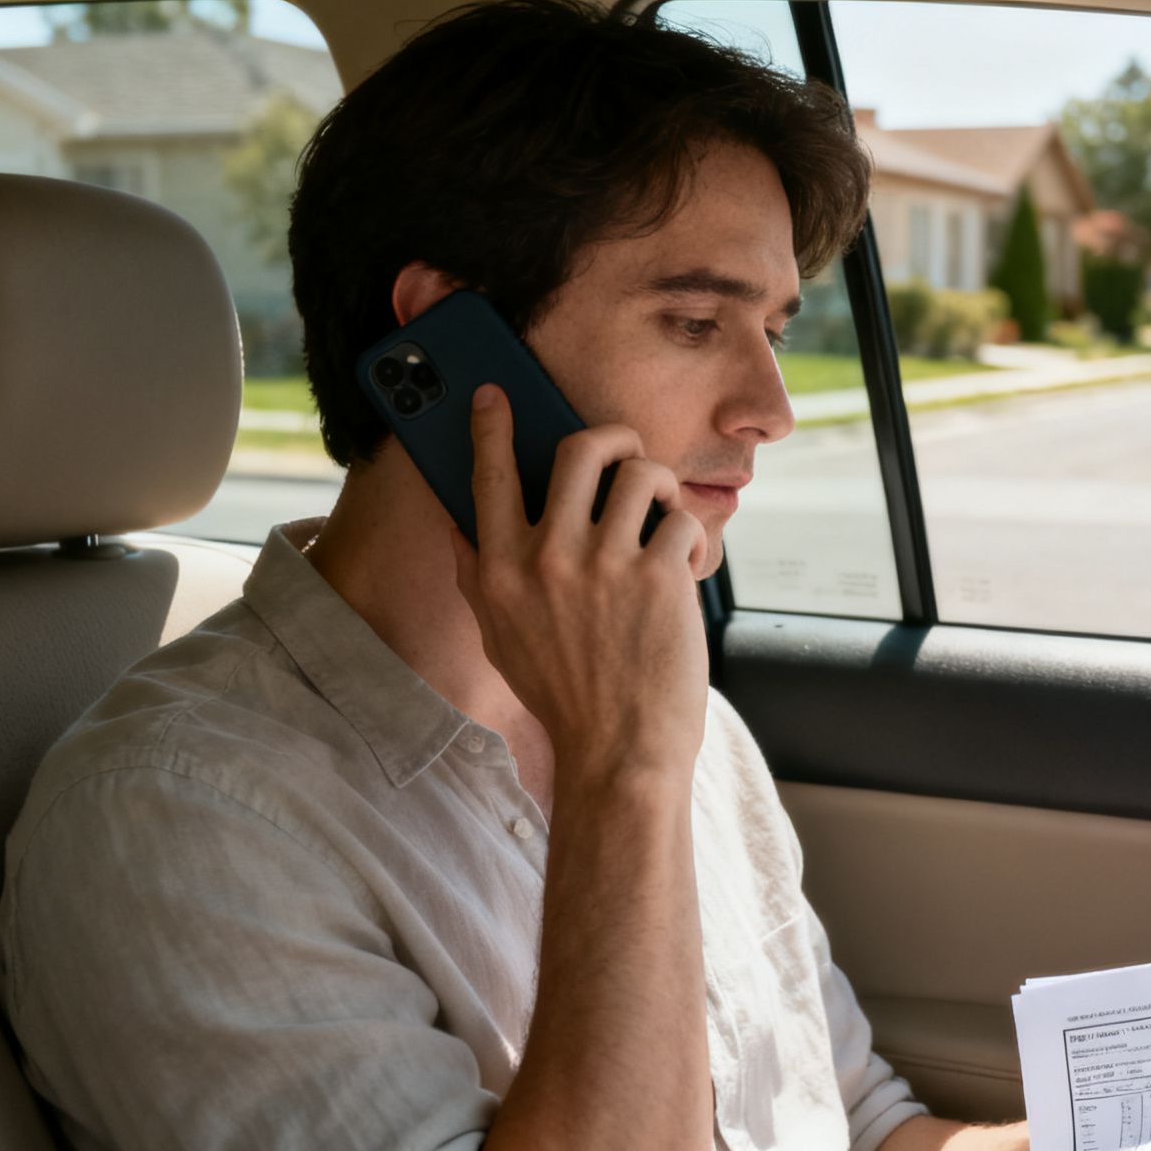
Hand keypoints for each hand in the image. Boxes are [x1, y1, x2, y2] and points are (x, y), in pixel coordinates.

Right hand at [449, 384, 710, 791]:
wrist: (618, 755)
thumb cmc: (562, 697)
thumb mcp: (498, 637)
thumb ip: (476, 575)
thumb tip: (459, 520)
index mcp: (499, 571)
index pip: (486, 476)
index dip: (492, 426)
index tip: (496, 395)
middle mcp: (547, 559)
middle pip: (578, 448)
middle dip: (611, 438)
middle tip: (624, 453)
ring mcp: (606, 565)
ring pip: (640, 473)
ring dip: (658, 485)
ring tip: (661, 512)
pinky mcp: (660, 577)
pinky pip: (683, 518)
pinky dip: (691, 537)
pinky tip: (687, 565)